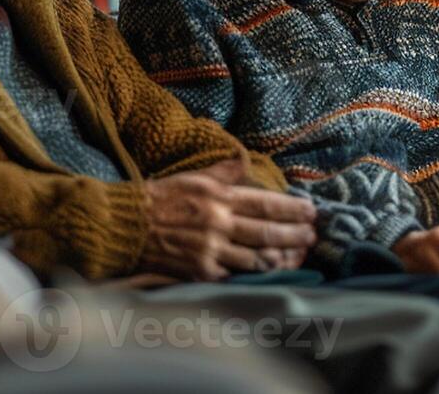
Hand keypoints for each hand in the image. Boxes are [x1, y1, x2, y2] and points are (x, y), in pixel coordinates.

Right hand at [140, 161, 317, 280]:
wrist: (125, 225)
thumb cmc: (161, 198)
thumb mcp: (194, 177)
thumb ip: (224, 172)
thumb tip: (246, 161)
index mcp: (219, 197)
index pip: (266, 204)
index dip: (292, 210)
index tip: (311, 212)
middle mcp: (218, 223)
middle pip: (267, 232)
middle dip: (295, 235)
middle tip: (313, 237)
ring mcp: (209, 250)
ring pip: (256, 258)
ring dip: (282, 258)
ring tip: (299, 256)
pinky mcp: (199, 272)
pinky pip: (234, 276)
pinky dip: (254, 275)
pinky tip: (270, 273)